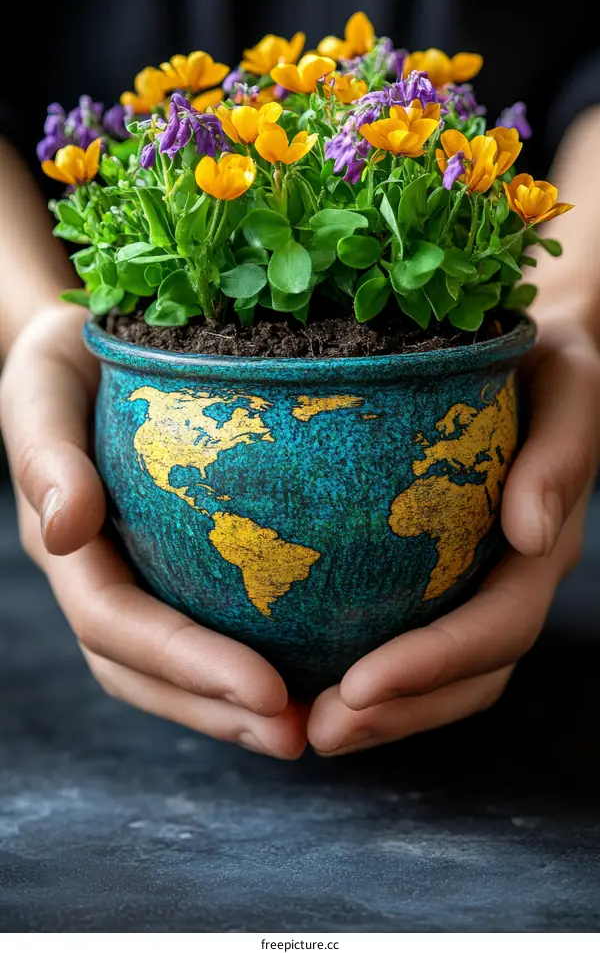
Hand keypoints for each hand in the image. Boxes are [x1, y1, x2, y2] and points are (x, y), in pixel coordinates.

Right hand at [0, 306, 305, 758]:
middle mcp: (97, 576)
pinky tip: (313, 662)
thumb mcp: (40, 388)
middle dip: (216, 711)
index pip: (116, 625)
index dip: (186, 665)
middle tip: (299, 736)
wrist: (82, 346)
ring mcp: (133, 576)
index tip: (267, 690)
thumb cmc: (60, 359)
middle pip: (145, 671)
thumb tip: (67, 526)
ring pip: (174, 667)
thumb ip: (45, 454)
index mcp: (66, 548)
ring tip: (310, 725)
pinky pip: (207, 622)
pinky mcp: (171, 563)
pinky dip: (253, 655)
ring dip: (234, 707)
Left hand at [308, 318, 599, 755]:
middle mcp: (512, 577)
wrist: (539, 352)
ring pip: (442, 676)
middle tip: (319, 731)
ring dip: (380, 713)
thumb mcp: (568, 386)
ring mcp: (479, 581)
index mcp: (542, 545)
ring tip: (306, 725)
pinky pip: (410, 636)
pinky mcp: (443, 572)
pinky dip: (368, 671)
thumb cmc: (550, 359)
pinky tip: (307, 675)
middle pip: (468, 676)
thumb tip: (533, 531)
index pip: (498, 626)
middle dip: (399, 713)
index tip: (359, 686)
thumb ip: (562, 455)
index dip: (434, 665)